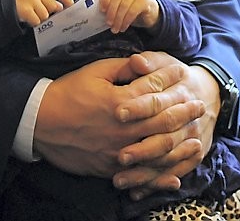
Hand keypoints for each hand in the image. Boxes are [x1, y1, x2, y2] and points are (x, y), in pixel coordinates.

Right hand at [14, 0, 73, 24]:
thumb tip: (61, 7)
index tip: (70, 6)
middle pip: (53, 5)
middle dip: (49, 10)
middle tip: (40, 9)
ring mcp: (31, 0)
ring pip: (46, 15)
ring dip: (40, 16)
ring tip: (32, 12)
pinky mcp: (26, 10)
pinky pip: (37, 21)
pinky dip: (33, 22)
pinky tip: (28, 17)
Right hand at [33, 56, 202, 181]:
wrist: (40, 122)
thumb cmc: (67, 92)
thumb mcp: (93, 72)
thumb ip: (121, 68)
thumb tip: (143, 62)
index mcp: (120, 101)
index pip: (154, 89)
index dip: (170, 79)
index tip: (183, 72)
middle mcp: (124, 127)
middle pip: (163, 121)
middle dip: (184, 112)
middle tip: (199, 105)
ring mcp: (119, 150)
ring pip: (158, 150)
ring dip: (180, 145)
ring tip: (196, 138)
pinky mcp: (112, 167)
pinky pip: (142, 175)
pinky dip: (161, 177)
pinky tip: (175, 177)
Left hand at [100, 0, 158, 32]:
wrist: (149, 10)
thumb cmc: (130, 8)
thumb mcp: (119, 4)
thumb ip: (111, 5)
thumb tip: (100, 15)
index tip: (102, 11)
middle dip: (111, 12)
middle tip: (109, 24)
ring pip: (124, 5)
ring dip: (119, 19)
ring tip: (116, 28)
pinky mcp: (145, 0)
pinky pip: (133, 11)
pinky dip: (126, 21)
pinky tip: (123, 27)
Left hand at [112, 53, 218, 196]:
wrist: (208, 93)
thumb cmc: (175, 75)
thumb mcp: (164, 62)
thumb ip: (150, 62)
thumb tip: (136, 61)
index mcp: (179, 93)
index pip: (157, 101)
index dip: (138, 107)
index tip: (118, 113)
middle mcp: (188, 120)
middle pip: (165, 136)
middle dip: (142, 149)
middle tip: (120, 157)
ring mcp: (192, 140)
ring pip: (169, 160)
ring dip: (145, 173)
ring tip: (120, 180)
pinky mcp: (193, 156)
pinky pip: (175, 173)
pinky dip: (157, 184)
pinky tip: (136, 191)